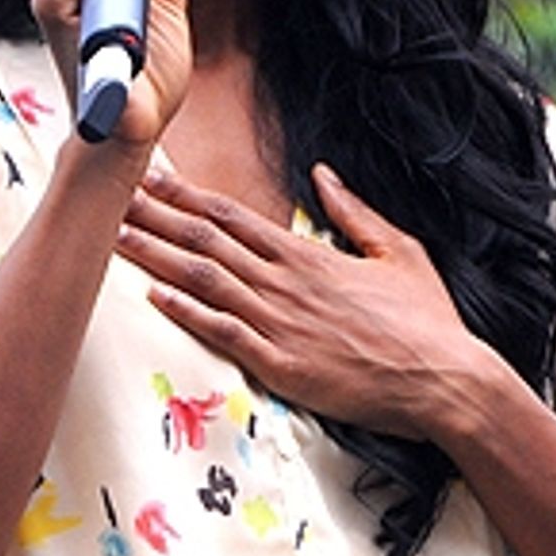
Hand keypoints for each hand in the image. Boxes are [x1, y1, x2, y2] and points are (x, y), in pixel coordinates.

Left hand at [116, 162, 490, 437]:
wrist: (446, 379)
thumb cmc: (428, 322)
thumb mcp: (399, 252)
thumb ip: (354, 213)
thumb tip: (323, 176)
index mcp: (310, 255)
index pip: (234, 216)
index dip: (186, 196)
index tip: (150, 178)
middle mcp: (287, 282)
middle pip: (206, 240)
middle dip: (153, 216)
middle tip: (109, 196)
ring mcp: (281, 323)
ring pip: (205, 280)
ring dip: (155, 256)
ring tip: (112, 238)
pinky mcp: (283, 365)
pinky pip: (224, 333)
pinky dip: (187, 312)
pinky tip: (154, 295)